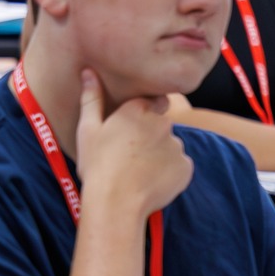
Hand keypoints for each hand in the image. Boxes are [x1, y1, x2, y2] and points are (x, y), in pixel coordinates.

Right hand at [76, 70, 192, 218]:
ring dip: (160, 155)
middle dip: (150, 137)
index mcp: (138, 110)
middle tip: (130, 157)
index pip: (150, 103)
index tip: (129, 133)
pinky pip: (179, 166)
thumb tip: (89, 72)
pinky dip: (169, 173)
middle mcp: (163, 122)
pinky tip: (151, 182)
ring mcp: (177, 145)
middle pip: (161, 125)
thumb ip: (92, 98)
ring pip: (170, 146)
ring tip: (138, 173)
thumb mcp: (88, 130)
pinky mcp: (186, 166)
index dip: (140, 117)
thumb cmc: (97, 166)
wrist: (115, 203)